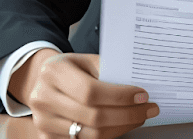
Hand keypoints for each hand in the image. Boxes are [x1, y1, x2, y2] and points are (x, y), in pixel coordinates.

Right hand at [12, 51, 158, 138]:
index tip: (142, 96)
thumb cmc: (71, 70)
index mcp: (53, 73)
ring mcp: (43, 121)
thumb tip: (138, 87)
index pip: (91, 91)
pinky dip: (108, 135)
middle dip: (128, 115)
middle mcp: (43, 98)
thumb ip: (108, 70)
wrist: (44, 81)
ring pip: (92, 134)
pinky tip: (121, 125)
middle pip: (93, 116)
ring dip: (122, 127)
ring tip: (139, 118)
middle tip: (149, 109)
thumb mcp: (86, 61)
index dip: (120, 97)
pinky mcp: (47, 137)